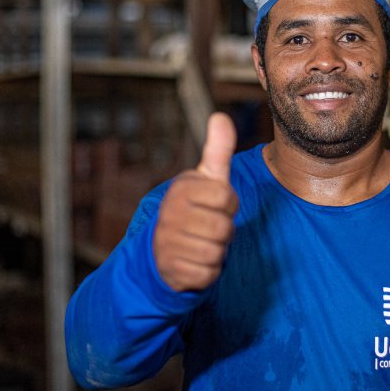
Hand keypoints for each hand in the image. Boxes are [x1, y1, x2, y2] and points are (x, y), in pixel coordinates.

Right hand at [153, 112, 238, 291]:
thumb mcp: (205, 177)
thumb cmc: (192, 207)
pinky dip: (208, 271)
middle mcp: (169, 215)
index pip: (227, 198)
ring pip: (217, 253)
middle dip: (223, 230)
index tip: (213, 204)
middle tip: (208, 226)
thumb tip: (220, 116)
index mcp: (181, 189)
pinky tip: (195, 260)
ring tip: (202, 242)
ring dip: (217, 251)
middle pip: (224, 229)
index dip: (228, 204)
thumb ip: (217, 149)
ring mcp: (167, 244)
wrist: (161, 248)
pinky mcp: (171, 271)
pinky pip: (208, 274)